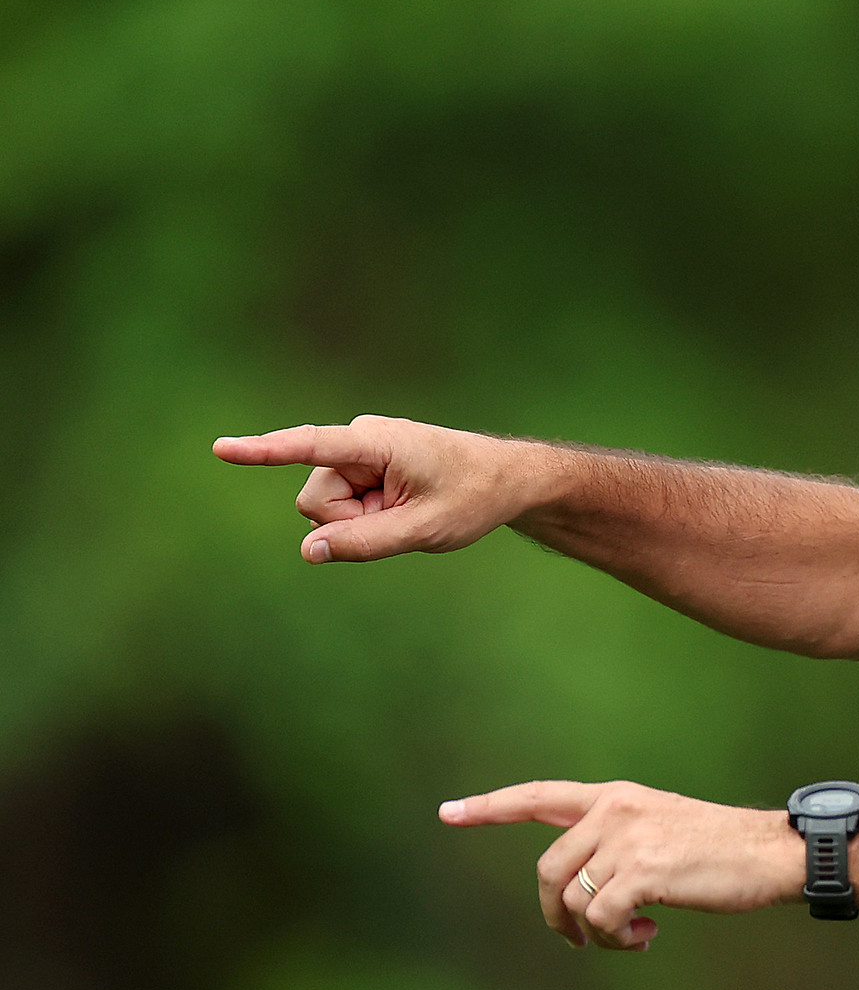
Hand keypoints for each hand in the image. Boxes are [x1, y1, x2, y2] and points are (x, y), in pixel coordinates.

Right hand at [213, 415, 546, 563]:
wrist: (504, 479)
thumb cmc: (471, 498)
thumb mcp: (423, 529)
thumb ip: (365, 542)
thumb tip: (308, 551)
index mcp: (377, 442)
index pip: (311, 447)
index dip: (264, 451)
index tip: (221, 448)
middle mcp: (360, 438)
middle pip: (316, 500)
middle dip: (349, 521)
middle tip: (403, 515)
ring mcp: (358, 451)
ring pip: (324, 507)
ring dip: (359, 520)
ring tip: (405, 509)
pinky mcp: (359, 465)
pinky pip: (340, 505)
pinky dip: (364, 516)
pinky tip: (398, 506)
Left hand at [438, 780, 805, 949]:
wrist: (768, 852)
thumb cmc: (720, 849)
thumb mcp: (660, 826)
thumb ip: (616, 840)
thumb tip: (579, 889)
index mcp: (616, 796)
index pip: (540, 797)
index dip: (491, 806)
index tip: (449, 812)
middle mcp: (615, 810)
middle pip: (547, 870)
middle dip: (555, 914)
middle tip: (581, 938)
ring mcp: (628, 838)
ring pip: (572, 899)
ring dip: (595, 932)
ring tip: (633, 934)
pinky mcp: (643, 870)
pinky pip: (599, 919)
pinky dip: (615, 939)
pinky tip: (646, 935)